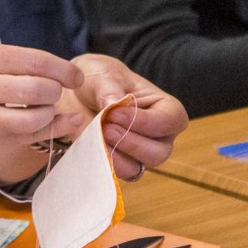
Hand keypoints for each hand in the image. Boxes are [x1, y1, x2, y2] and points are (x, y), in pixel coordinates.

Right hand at [0, 43, 83, 166]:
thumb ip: (13, 68)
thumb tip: (62, 77)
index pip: (35, 59)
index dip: (63, 69)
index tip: (76, 77)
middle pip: (39, 87)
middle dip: (56, 94)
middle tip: (53, 96)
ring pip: (35, 116)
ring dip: (48, 115)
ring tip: (41, 111)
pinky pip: (25, 136)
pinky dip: (42, 132)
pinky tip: (44, 126)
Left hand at [64, 55, 187, 180]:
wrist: (76, 94)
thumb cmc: (99, 79)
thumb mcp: (102, 73)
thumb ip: (108, 87)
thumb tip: (114, 103)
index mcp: (165, 109)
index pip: (170, 120)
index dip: (145, 121)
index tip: (116, 112)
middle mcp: (159, 136)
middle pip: (159, 152)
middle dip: (131, 142)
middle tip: (106, 128)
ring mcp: (140, 154)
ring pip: (138, 168)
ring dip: (116, 155)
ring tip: (97, 134)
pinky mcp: (120, 165)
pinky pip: (118, 175)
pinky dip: (105, 163)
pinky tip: (93, 147)